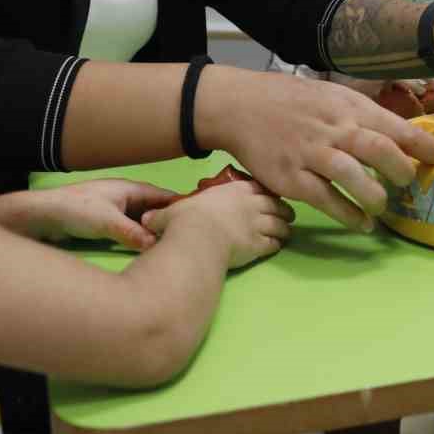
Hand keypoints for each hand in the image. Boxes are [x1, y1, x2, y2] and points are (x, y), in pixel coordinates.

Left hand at [0, 179, 179, 250]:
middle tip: (192, 237)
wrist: (40, 217)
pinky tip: (149, 252)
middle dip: (171, 221)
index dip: (183, 205)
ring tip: (174, 247)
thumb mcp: (107, 222)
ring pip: (144, 222)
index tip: (202, 217)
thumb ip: (133, 233)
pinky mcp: (107, 225)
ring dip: (155, 232)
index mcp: (130, 189)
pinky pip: (133, 232)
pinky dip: (142, 240)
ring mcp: (117, 212)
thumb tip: (158, 245)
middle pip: (156, 210)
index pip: (164, 196)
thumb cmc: (73, 211)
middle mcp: (126, 198)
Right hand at [144, 180, 296, 268]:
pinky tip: (276, 246)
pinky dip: (277, 244)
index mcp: (235, 190)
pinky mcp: (259, 245)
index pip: (259, 187)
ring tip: (286, 232)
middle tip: (287, 214)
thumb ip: (164, 215)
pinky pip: (274, 243)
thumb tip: (146, 219)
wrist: (197, 239)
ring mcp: (258, 224)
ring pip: (280, 224)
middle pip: (276, 204)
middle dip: (283, 209)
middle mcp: (251, 204)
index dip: (265, 192)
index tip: (268, 197)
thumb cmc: (184, 221)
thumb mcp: (173, 212)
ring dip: (284, 228)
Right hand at [194, 67, 433, 231]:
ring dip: (374, 195)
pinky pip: (324, 199)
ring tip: (382, 206)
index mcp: (346, 106)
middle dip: (400, 170)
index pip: (392, 125)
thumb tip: (400, 138)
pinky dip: (346, 214)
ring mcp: (310, 153)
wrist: (240, 106)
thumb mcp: (331, 96)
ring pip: (351, 175)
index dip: (420, 144)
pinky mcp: (290, 177)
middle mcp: (332, 128)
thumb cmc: (292, 102)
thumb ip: (362, 116)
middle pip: (377, 149)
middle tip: (408, 184)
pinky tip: (361, 223)